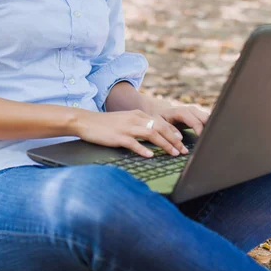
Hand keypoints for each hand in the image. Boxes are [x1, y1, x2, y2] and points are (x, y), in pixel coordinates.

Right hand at [74, 109, 190, 158]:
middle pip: (160, 128)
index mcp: (137, 114)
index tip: (182, 141)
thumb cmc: (106, 124)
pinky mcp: (118, 136)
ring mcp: (126, 127)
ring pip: (151, 134)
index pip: (161, 122)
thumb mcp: (125, 120)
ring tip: (173, 153)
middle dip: (174, 140)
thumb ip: (139, 125)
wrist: (86, 121)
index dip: (173, 132)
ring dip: (165, 144)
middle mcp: (134, 119)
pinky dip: (143, 149)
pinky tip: (151, 156)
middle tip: (183, 150)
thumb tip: (153, 135)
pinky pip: (133, 143)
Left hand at [156, 105, 210, 136]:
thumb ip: (168, 129)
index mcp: (181, 112)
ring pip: (208, 118)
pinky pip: (207, 119)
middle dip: (209, 129)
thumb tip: (180, 138)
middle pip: (205, 118)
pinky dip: (209, 127)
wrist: (160, 110)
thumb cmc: (159, 118)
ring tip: (212, 140)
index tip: (203, 141)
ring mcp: (195, 111)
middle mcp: (190, 109)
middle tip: (210, 142)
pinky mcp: (197, 114)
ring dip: (211, 127)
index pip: (196, 122)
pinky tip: (210, 135)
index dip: (201, 131)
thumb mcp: (159, 123)